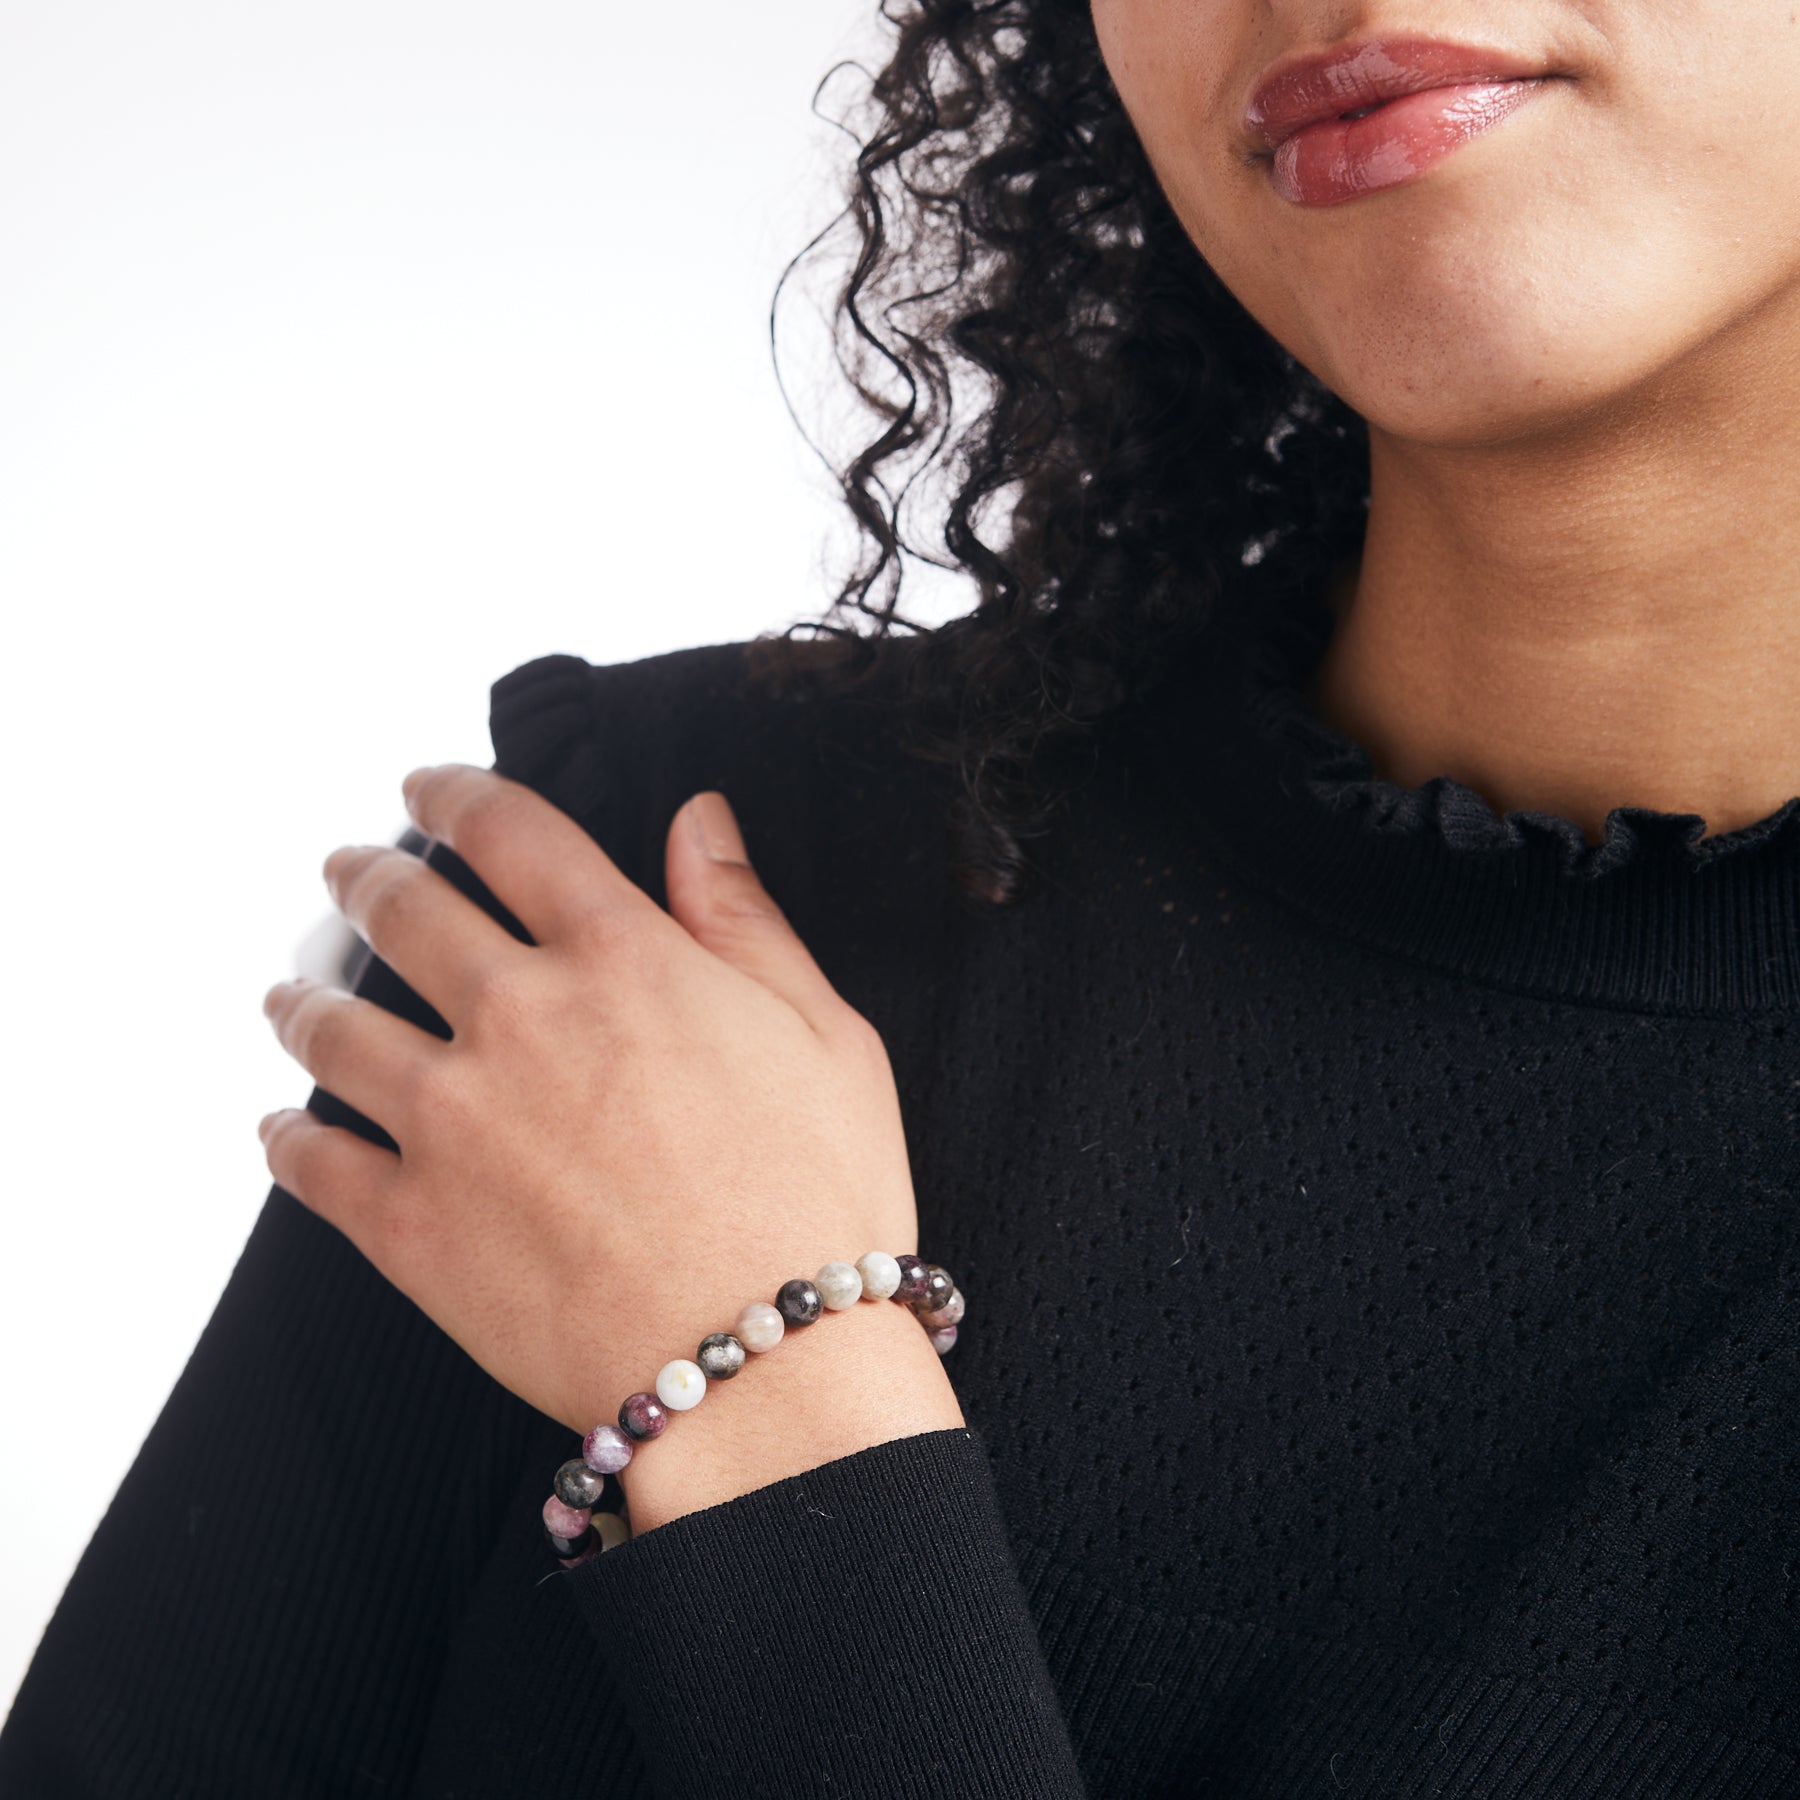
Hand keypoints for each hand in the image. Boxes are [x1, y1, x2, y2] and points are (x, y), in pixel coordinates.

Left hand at [258, 766, 952, 1475]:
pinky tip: (284, 1127)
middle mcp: (522, 1018)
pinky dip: (288, 1136)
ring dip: (305, 996)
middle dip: (368, 874)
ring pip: (335, 1027)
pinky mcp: (411, 1226)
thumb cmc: (818, 1202)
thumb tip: (697, 818)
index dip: (456, 793)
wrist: (767, 1371)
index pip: (510, 833)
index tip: (429, 787)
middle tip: (352, 867)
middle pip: (405, 910)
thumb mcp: (824, 1034)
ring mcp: (453, 1121)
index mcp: (623, 960)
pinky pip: (314, 1162)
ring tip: (293, 993)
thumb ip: (743, 918)